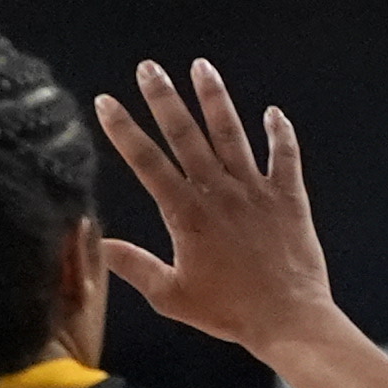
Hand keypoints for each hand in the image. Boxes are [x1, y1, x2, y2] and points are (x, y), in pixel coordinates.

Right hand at [94, 58, 340, 355]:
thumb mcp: (172, 296)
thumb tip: (98, 245)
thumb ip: (135, 267)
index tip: (106, 102)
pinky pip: (285, 158)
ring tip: (202, 67)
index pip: (147, 162)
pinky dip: (280, 134)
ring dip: (215, 99)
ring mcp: (256, 193)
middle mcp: (220, 194)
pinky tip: (274, 113)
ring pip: (232, 134)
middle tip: (149, 68)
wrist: (289, 320)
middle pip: (186, 135)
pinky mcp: (289, 199)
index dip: (124, 130)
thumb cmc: (230, 312)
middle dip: (164, 98)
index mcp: (187, 215)